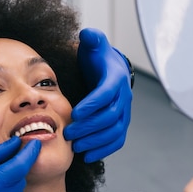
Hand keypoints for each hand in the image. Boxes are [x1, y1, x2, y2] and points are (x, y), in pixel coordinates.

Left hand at [63, 28, 132, 162]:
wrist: (109, 69)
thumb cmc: (97, 58)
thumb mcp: (93, 44)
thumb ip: (91, 39)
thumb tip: (88, 35)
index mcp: (115, 79)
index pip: (106, 93)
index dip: (92, 104)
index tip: (74, 114)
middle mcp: (123, 97)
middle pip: (110, 116)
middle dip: (89, 127)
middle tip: (68, 134)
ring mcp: (124, 112)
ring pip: (114, 131)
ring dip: (96, 141)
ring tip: (76, 147)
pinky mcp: (121, 123)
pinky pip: (117, 140)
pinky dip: (105, 150)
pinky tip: (88, 156)